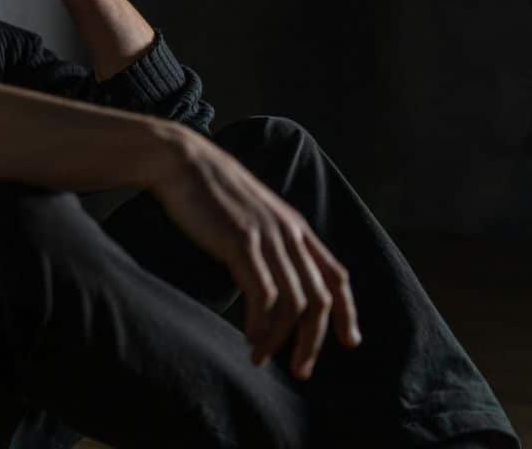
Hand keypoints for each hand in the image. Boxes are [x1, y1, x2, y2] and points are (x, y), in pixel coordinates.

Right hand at [148, 128, 362, 379]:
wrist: (182, 161)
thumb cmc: (208, 191)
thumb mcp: (250, 215)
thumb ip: (267, 242)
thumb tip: (268, 278)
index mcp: (295, 227)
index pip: (336, 275)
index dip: (348, 312)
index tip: (348, 342)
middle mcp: (289, 233)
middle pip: (319, 298)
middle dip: (313, 341)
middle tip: (300, 370)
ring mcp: (268, 237)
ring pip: (293, 302)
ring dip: (280, 339)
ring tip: (262, 358)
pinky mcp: (242, 242)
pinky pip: (263, 294)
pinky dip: (260, 323)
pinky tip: (249, 338)